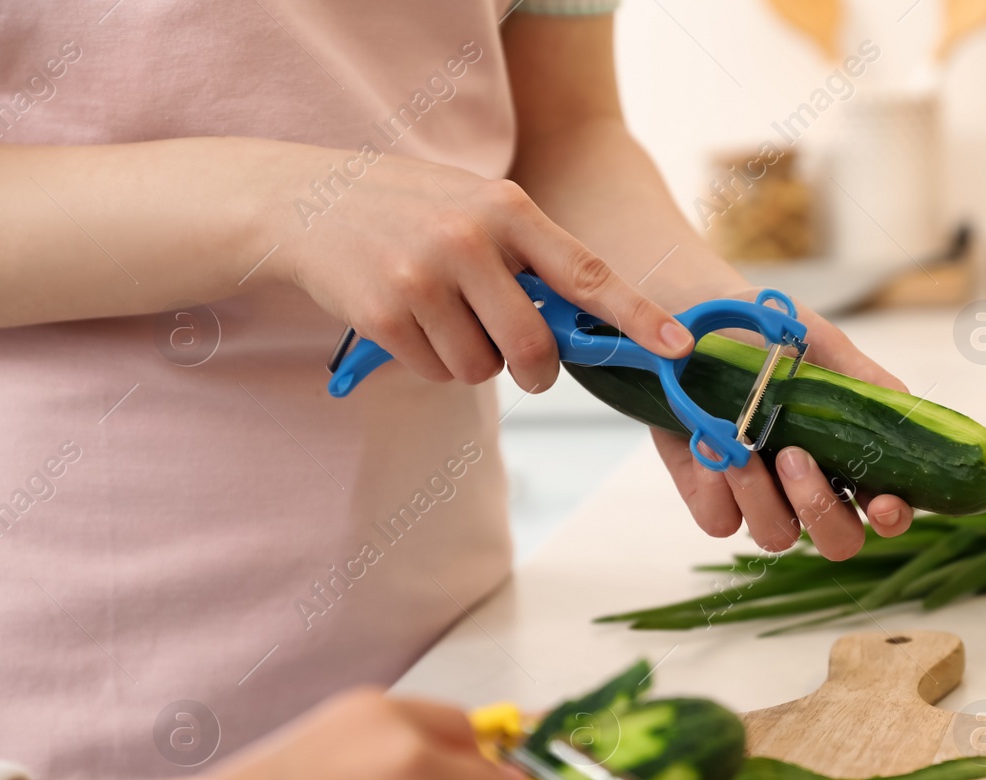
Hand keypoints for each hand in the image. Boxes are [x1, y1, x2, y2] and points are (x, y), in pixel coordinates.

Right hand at [262, 146, 693, 392]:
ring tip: (443, 315)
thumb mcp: (480, 210)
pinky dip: (429, 361)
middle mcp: (470, 241)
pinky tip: (408, 319)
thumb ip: (531, 259)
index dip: (637, 317)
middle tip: (524, 363)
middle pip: (534, 349)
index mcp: (509, 211)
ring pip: (482, 369)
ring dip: (472, 361)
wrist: (307, 200)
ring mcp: (424, 277)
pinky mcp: (384, 313)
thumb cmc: (413, 210)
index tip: (677, 348)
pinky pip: (435, 372)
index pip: (587, 275)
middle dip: (535, 370)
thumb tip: (588, 328)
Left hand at [651, 296, 914, 560]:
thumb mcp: (824, 346)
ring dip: (761, 496)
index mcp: (850, 458)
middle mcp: (811, 489)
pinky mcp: (714, 498)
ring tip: (742, 446)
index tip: (882, 504)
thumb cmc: (770, 338)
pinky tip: (707, 444)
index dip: (892, 518)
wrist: (700, 324)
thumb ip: (866, 381)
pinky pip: (721, 522)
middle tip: (793, 456)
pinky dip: (716, 489)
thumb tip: (903, 409)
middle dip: (818, 507)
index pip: (886, 509)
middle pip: (837, 542)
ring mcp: (762, 499)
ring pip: (776, 536)